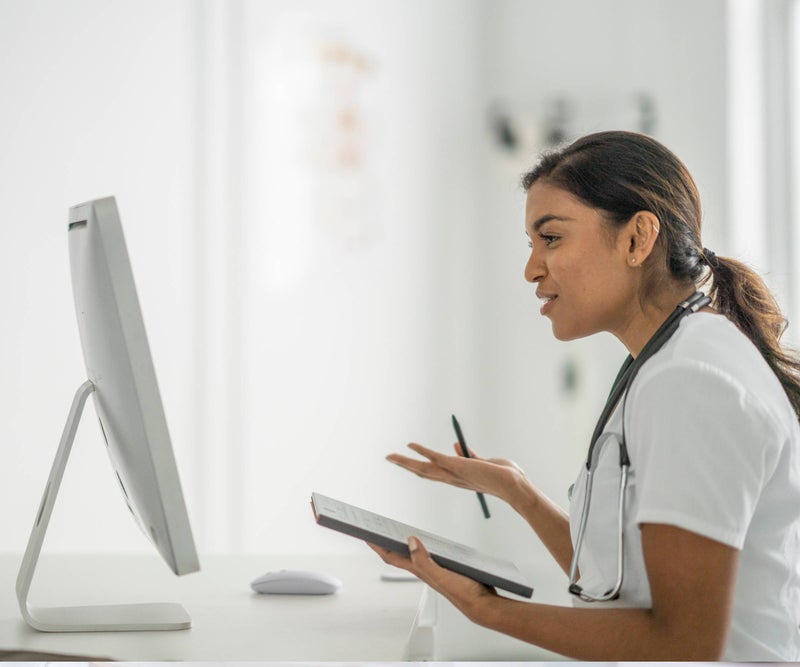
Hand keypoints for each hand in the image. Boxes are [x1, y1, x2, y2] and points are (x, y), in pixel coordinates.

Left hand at [368, 537, 496, 620]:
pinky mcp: (445, 568)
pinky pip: (428, 555)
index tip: (367, 536)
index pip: (393, 557)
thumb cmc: (462, 592)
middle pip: (400, 556)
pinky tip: (427, 543)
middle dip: (387, 544)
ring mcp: (434, 570)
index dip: (378, 547)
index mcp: (419, 570)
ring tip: (396, 535)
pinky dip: (423, 547)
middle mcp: (424, 570)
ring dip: (403, 546)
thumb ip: (424, 559)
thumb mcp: (440, 574)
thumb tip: (410, 541)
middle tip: (378, 531)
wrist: (481, 603)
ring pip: (414, 555)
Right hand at [386, 442, 525, 503]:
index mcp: (458, 479)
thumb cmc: (505, 477)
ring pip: (423, 468)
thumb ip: (469, 455)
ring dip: (405, 461)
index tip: (408, 462)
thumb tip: (457, 445)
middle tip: (390, 459)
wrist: (515, 486)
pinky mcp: (457, 465)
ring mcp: (454, 473)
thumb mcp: (484, 463)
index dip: (420, 467)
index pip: (435, 473)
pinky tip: (410, 445)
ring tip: (390, 456)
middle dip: (405, 465)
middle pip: (423, 472)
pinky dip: (421, 450)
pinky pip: (435, 456)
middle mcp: (452, 479)